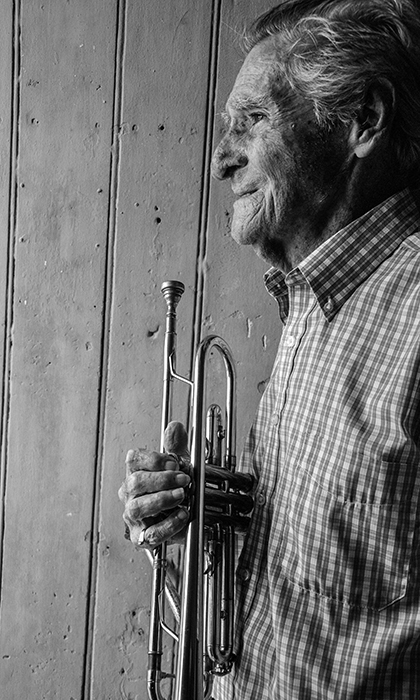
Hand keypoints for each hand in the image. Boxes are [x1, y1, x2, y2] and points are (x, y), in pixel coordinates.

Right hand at [118, 421, 190, 548]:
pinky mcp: (143, 538)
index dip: (153, 459)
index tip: (174, 461)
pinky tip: (183, 515)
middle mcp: (130, 495)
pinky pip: (151, 533)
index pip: (133, 460)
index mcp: (135, 473)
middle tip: (184, 479)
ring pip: (137, 508)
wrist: (184, 518)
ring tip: (182, 495)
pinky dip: (168, 524)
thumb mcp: (180, 466)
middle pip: (135, 482)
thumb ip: (177, 446)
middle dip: (162, 479)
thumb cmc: (176, 490)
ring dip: (162, 499)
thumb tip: (175, 427)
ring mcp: (134, 517)